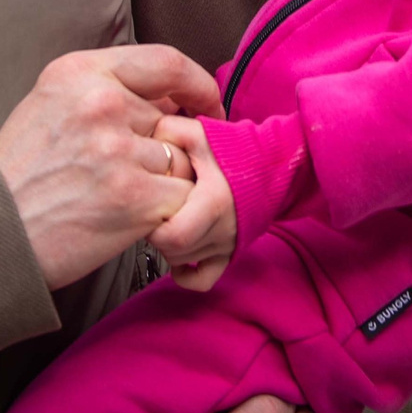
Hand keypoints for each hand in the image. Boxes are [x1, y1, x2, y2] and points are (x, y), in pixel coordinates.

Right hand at [0, 46, 222, 289]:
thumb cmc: (19, 175)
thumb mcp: (51, 105)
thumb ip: (109, 91)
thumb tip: (176, 98)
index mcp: (80, 72)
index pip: (167, 62)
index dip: (198, 84)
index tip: (208, 103)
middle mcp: (101, 103)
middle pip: (174, 120)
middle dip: (166, 150)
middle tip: (134, 176)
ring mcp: (119, 151)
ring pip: (183, 161)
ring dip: (165, 184)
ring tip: (121, 200)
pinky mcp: (133, 198)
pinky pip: (182, 196)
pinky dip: (169, 212)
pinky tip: (134, 220)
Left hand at [148, 116, 235, 289]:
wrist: (271, 164)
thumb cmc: (233, 148)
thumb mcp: (198, 132)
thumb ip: (165, 133)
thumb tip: (140, 146)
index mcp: (214, 202)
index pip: (172, 235)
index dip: (153, 224)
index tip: (151, 204)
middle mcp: (223, 230)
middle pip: (174, 250)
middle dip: (158, 233)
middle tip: (158, 210)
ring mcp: (227, 245)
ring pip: (183, 261)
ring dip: (169, 245)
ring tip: (171, 219)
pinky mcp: (230, 253)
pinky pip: (203, 280)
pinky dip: (186, 274)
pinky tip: (178, 255)